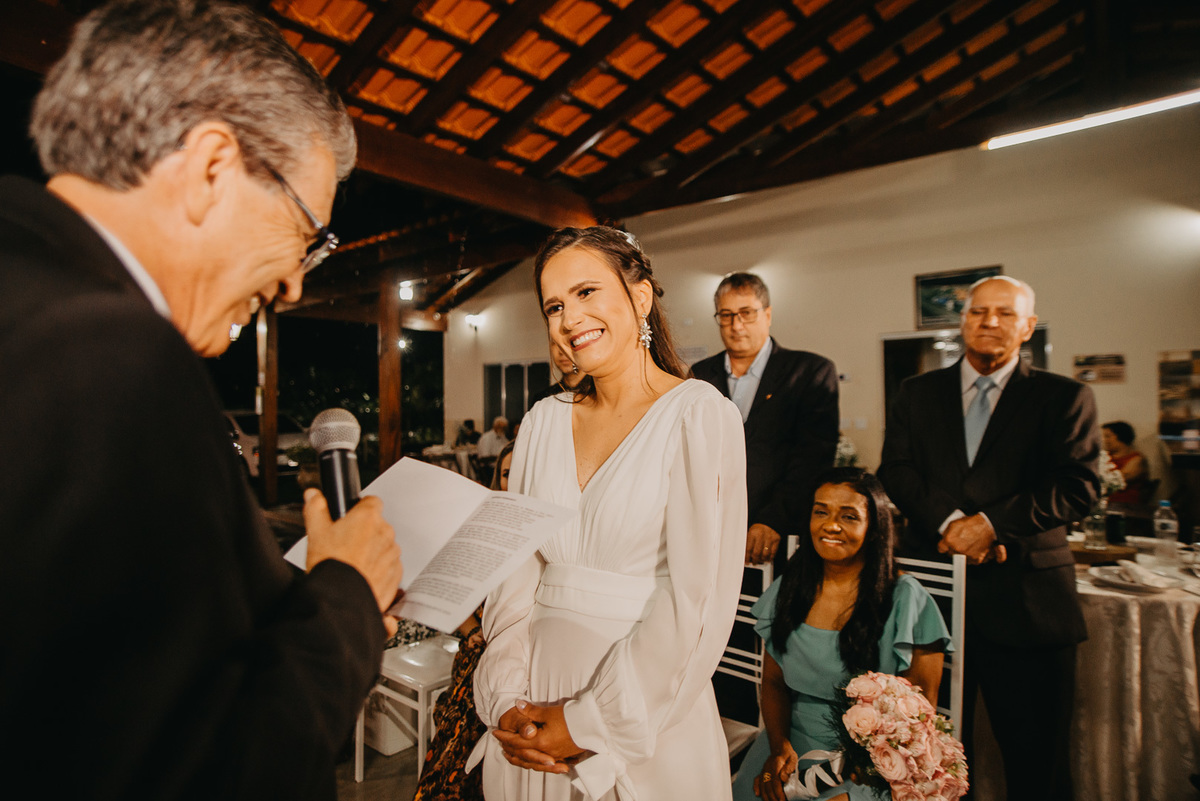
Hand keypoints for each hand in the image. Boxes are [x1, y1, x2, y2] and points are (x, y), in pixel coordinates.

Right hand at [304, 490, 402, 632]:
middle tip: (345, 546)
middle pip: (377, 526)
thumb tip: (313, 495)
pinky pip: (389, 566)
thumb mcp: (316, 532)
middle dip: (364, 533)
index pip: (371, 502)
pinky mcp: (396, 573)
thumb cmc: (331, 565)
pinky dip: (378, 570)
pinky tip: (362, 576)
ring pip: (383, 546)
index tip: (351, 517)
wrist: (342, 599)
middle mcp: (384, 533)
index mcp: (367, 518)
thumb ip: (316, 509)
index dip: (360, 508)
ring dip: (372, 552)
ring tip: (352, 564)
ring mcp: (392, 553)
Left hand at [493, 700, 584, 772]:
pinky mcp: (563, 756)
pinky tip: (532, 758)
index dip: (505, 737)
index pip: (517, 741)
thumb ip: (531, 711)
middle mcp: (546, 752)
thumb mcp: (548, 712)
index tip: (495, 733)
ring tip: (511, 755)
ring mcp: (555, 756)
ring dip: (520, 757)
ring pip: (532, 761)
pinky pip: (543, 762)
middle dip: (510, 748)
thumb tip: (517, 704)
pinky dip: (534, 760)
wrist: (593, 724)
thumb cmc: (571, 717)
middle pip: (523, 753)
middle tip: (500, 744)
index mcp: (540, 742)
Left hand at [746, 523, 780, 564]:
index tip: (746, 561)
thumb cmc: (759, 528)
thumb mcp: (750, 532)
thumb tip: (745, 553)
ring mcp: (769, 539)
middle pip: (757, 553)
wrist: (770, 521)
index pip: (748, 549)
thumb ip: (748, 542)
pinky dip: (770, 558)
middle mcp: (761, 536)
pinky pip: (773, 552)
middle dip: (754, 560)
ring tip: (760, 561)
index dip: (747, 557)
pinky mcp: (776, 540)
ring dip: (762, 560)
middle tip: (754, 562)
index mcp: (753, 534)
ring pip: (765, 554)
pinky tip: (767, 559)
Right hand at [752, 742, 797, 800]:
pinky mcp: (762, 771)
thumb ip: (789, 767)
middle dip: (773, 797)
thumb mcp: (792, 758)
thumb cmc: (787, 754)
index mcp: (776, 764)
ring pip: (762, 785)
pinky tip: (757, 794)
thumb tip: (783, 778)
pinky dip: (756, 787)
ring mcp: (763, 770)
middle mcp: (767, 767)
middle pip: (768, 785)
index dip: (778, 792)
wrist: (779, 746)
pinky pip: (757, 780)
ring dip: (766, 796)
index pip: (775, 781)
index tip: (782, 800)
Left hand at [938, 514, 1005, 564]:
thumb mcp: (954, 524)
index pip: (941, 549)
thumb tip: (943, 539)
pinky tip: (975, 549)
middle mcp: (958, 550)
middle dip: (953, 549)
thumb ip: (946, 533)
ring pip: (961, 558)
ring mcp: (967, 556)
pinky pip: (971, 561)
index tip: (946, 545)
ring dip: (963, 554)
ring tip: (968, 545)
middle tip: (960, 543)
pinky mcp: (977, 560)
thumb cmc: (973, 523)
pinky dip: (973, 557)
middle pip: (951, 554)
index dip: (944, 546)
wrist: (988, 526)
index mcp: (949, 540)